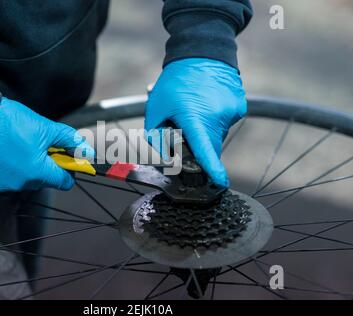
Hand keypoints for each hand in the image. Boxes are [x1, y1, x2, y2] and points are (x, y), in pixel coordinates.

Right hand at [0, 97, 94, 191]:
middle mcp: (22, 185)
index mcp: (39, 173)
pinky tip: (3, 152)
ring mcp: (3, 186)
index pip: (65, 181)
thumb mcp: (45, 127)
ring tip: (18, 145)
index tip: (65, 156)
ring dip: (27, 166)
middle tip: (38, 143)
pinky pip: (6, 179)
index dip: (69, 168)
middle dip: (46, 163)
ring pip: (26, 179)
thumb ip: (69, 141)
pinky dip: (9, 168)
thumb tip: (88, 152)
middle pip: (45, 179)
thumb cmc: (9, 123)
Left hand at [145, 58, 246, 187]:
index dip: (212, 169)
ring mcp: (232, 111)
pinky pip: (225, 123)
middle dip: (198, 145)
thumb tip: (166, 156)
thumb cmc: (176, 80)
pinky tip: (207, 104)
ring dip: (206, 131)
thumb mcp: (156, 108)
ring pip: (217, 135)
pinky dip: (215, 120)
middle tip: (185, 126)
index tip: (220, 183)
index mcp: (196, 117)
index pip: (205, 150)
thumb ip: (156, 136)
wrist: (202, 51)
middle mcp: (218, 116)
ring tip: (196, 109)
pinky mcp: (239, 107)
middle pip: (209, 146)